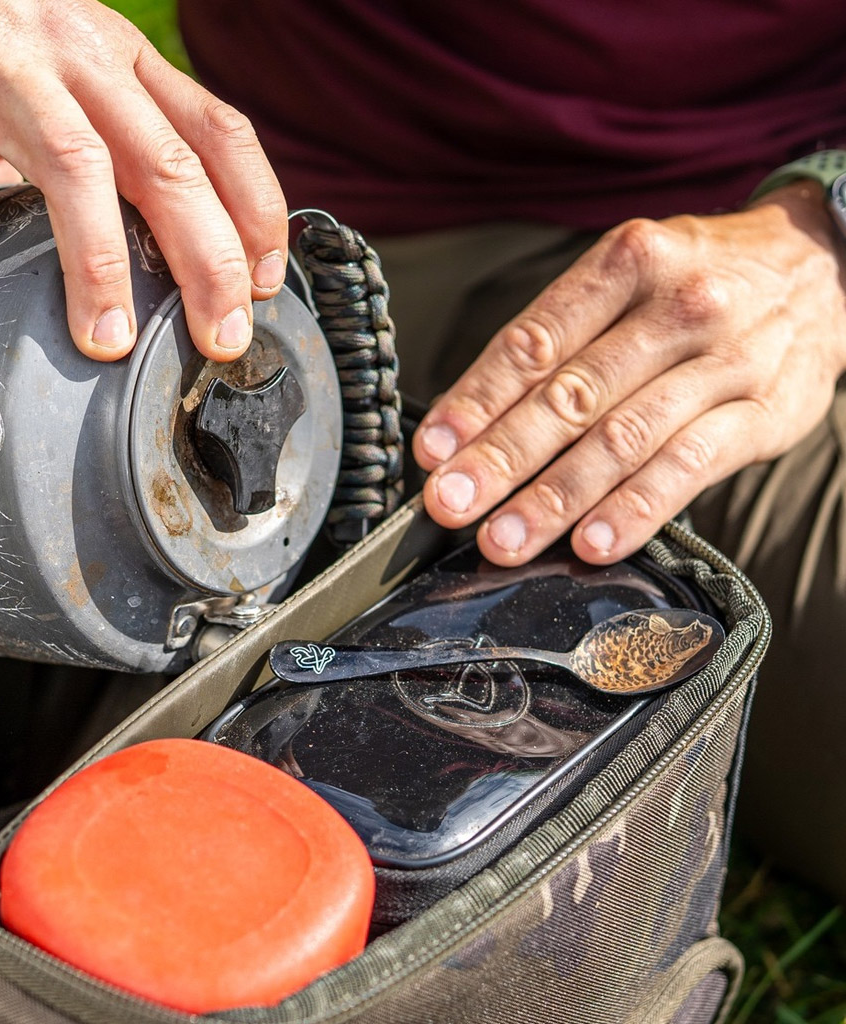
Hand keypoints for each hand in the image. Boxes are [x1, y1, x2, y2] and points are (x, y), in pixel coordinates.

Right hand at [0, 0, 287, 362]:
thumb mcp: (61, 67)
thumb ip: (96, 143)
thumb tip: (119, 259)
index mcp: (121, 60)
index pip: (217, 131)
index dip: (255, 208)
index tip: (268, 284)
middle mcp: (79, 53)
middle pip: (167, 162)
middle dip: (208, 259)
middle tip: (221, 339)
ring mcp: (3, 61)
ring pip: (75, 167)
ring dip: (99, 265)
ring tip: (106, 345)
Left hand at [411, 185, 845, 563]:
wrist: (824, 267)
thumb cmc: (695, 284)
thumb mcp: (629, 280)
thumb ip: (559, 341)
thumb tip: (470, 425)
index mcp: (627, 263)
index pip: (534, 342)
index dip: (476, 401)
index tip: (432, 451)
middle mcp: (677, 305)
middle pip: (571, 395)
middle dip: (500, 459)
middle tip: (450, 505)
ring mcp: (726, 361)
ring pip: (624, 438)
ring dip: (554, 497)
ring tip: (504, 539)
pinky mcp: (765, 413)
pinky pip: (689, 468)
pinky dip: (635, 510)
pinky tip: (591, 543)